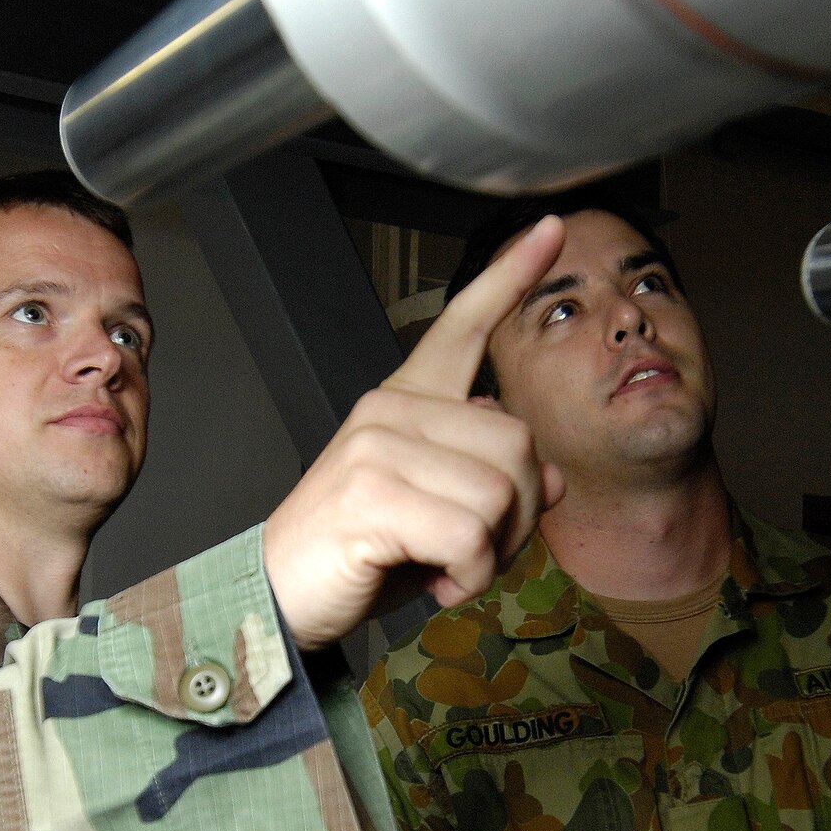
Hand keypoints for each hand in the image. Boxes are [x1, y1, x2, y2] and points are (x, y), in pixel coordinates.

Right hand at [262, 217, 568, 649]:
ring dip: (492, 554)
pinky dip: (469, 576)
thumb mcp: (438, 520)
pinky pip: (469, 536)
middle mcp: (390, 412)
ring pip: (499, 493)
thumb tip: (548, 479)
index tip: (552, 231)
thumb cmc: (355, 558)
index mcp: (404, 405)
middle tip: (476, 553)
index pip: (461, 329)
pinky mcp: (371, 494)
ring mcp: (377, 447)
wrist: (278, 598)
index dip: (508, 281)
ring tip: (449, 569)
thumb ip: (492, 488)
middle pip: (517, 442)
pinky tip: (436, 582)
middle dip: (517, 516)